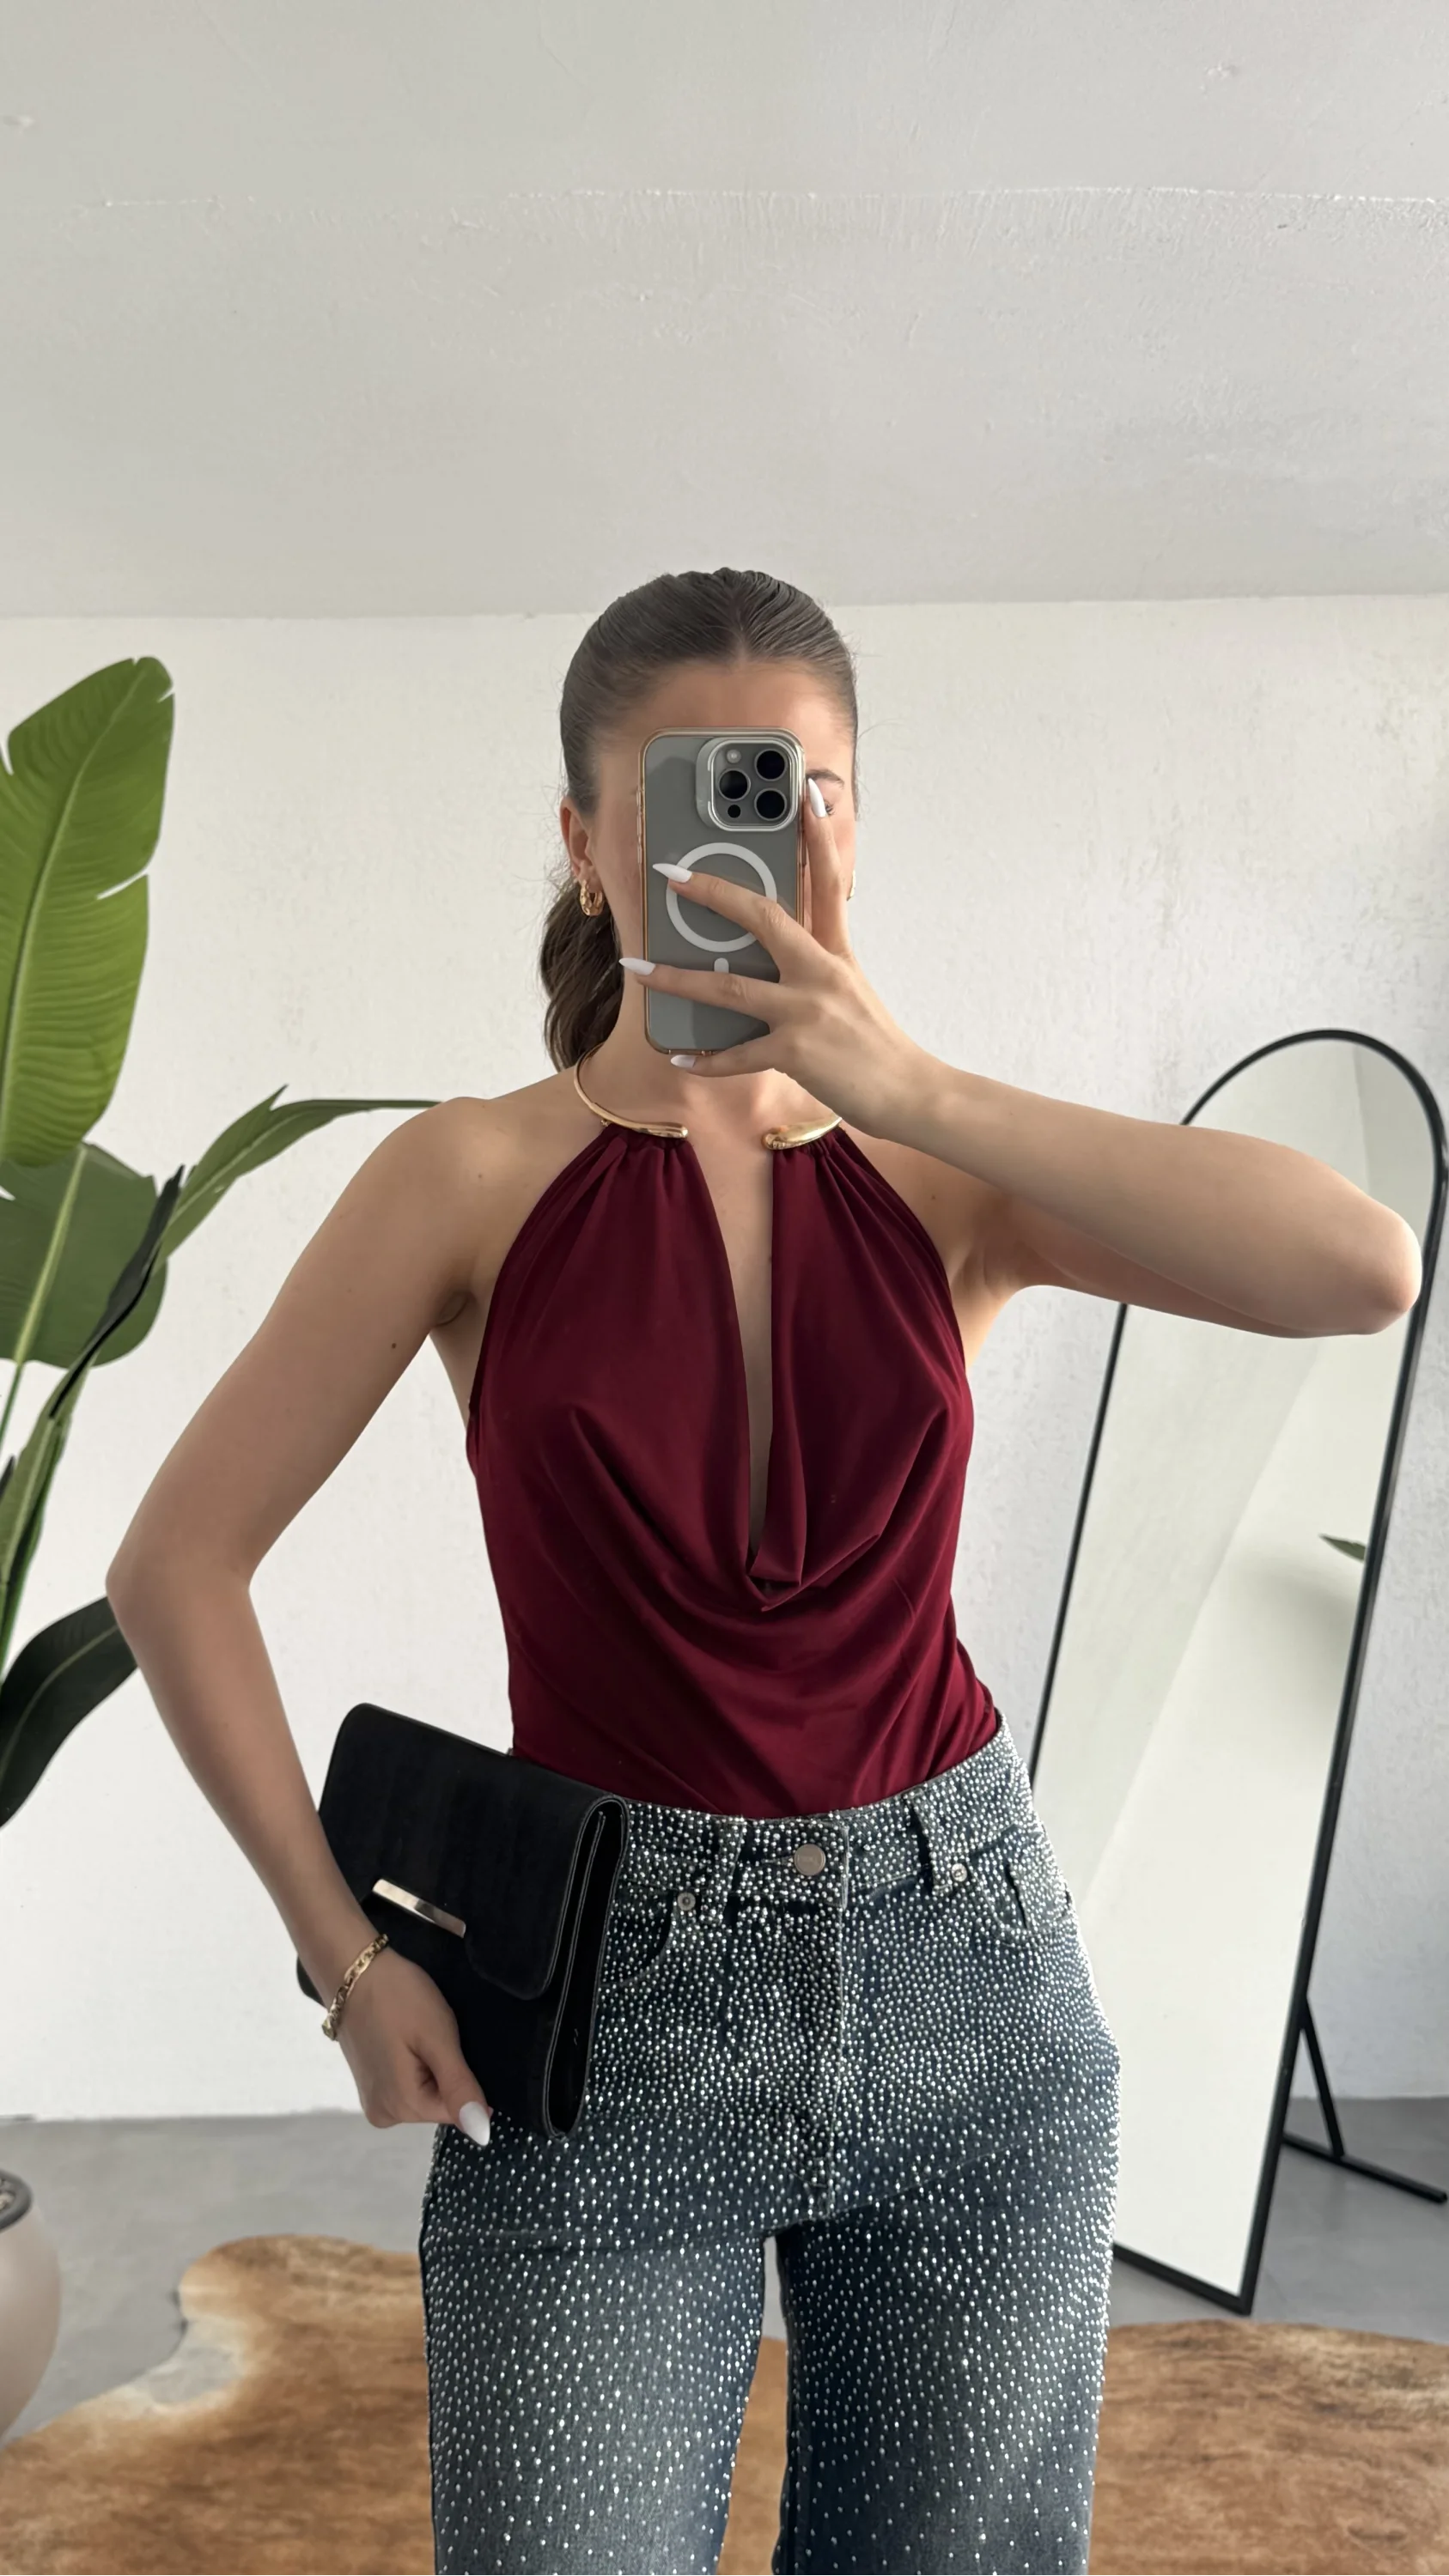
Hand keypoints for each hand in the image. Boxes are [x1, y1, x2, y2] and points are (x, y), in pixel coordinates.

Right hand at [336, 1945, 492, 2145]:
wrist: (354, 1971)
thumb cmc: (399, 1998)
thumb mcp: (437, 2038)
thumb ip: (459, 2087)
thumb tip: (482, 2134)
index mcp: (401, 2107)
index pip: (458, 2109)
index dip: (464, 2075)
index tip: (449, 2043)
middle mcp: (384, 2115)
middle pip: (439, 2103)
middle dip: (446, 2071)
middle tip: (432, 2034)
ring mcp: (373, 2101)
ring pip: (426, 2093)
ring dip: (431, 2067)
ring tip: (417, 2034)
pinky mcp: (370, 2085)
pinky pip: (408, 2084)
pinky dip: (416, 2065)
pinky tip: (407, 2039)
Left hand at [623, 786, 937, 1138]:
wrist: (910, 1092)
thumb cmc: (877, 1045)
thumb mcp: (851, 992)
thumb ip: (814, 969)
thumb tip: (771, 961)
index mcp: (837, 953)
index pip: (829, 881)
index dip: (818, 835)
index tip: (804, 795)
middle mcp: (821, 973)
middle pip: (763, 918)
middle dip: (714, 893)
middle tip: (673, 875)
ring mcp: (807, 1011)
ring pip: (729, 986)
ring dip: (677, 979)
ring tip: (639, 968)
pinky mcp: (796, 1051)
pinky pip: (737, 1054)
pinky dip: (707, 1058)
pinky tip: (680, 1055)